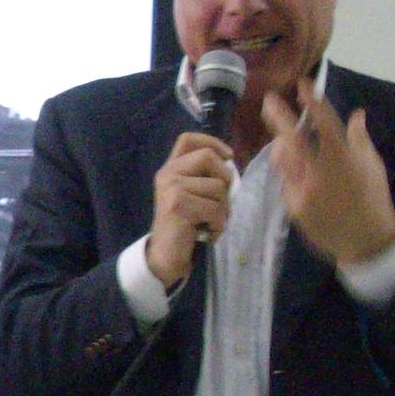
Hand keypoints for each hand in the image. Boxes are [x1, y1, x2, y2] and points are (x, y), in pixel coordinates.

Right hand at [144, 129, 234, 287]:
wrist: (164, 256)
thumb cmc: (184, 226)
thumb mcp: (191, 195)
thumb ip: (203, 177)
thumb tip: (230, 165)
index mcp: (170, 169)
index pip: (187, 139)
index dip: (212, 142)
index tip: (228, 157)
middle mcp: (167, 174)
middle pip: (208, 157)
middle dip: (225, 179)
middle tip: (220, 201)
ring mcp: (171, 189)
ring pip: (217, 187)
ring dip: (223, 210)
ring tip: (211, 223)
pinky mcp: (178, 206)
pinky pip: (216, 209)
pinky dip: (218, 225)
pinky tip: (207, 233)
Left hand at [263, 84, 394, 267]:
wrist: (366, 240)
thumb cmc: (373, 198)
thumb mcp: (372, 165)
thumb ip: (360, 138)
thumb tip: (357, 114)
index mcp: (344, 158)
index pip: (325, 122)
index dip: (312, 101)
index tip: (302, 84)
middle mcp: (321, 172)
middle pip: (293, 138)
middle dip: (278, 117)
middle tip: (269, 100)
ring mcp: (305, 191)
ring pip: (283, 160)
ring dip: (280, 145)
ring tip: (280, 138)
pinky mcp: (295, 207)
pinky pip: (286, 182)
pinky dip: (288, 171)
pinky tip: (293, 170)